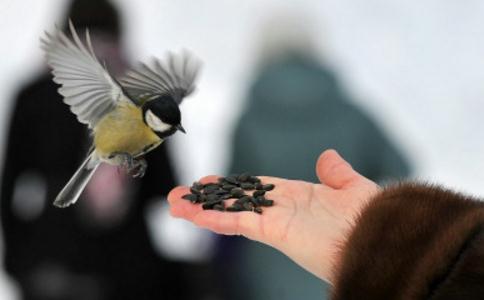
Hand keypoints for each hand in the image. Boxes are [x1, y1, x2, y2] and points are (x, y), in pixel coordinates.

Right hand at [168, 149, 379, 283]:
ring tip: (175, 203)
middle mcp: (281, 209)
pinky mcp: (273, 232)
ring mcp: (275, 221)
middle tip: (181, 193)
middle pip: (236, 200)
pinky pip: (239, 223)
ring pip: (231, 212)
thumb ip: (337, 172)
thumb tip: (327, 155)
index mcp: (298, 196)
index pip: (257, 188)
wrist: (379, 241)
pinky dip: (216, 218)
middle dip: (208, 197)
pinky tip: (194, 214)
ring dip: (202, 208)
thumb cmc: (371, 218)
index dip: (233, 184)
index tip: (211, 181)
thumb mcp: (352, 186)